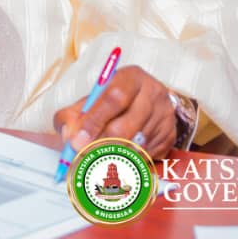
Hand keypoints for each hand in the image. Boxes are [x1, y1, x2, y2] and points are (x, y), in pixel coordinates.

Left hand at [53, 65, 176, 158]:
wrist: (146, 102)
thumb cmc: (113, 100)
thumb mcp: (91, 99)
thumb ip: (73, 114)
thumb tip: (68, 135)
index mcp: (132, 77)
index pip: (114, 99)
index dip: (93, 121)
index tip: (76, 140)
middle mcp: (153, 94)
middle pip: (125, 127)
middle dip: (99, 145)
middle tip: (82, 156)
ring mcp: (164, 117)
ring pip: (134, 146)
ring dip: (111, 156)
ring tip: (96, 157)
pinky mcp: (170, 137)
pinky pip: (145, 157)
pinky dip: (126, 161)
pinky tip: (117, 156)